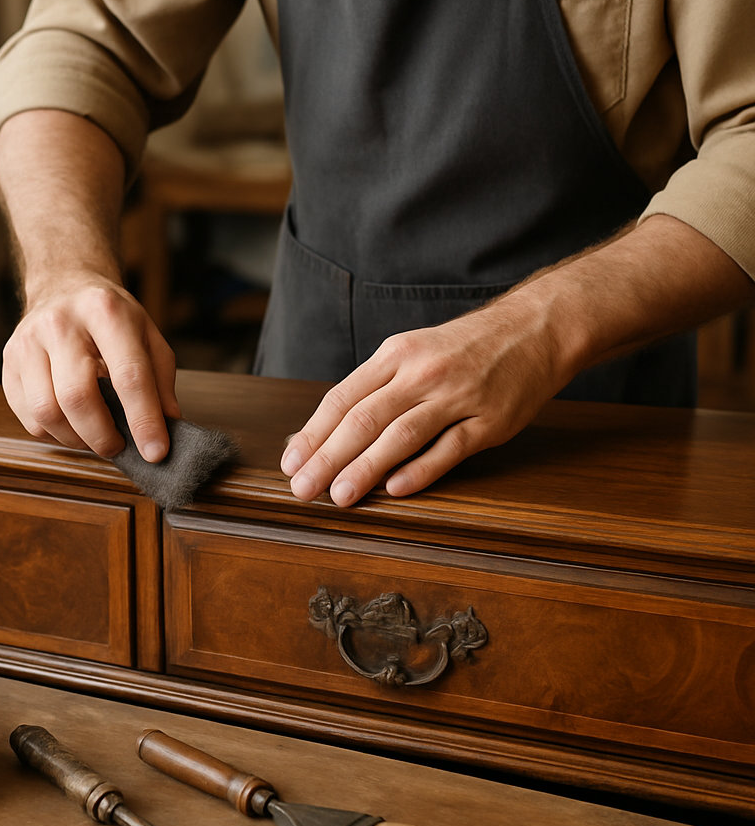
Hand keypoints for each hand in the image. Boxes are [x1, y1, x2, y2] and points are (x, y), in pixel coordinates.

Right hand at [2, 274, 178, 461]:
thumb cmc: (111, 318)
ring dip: (77, 439)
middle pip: (77, 397)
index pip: (127, 375)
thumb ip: (161, 381)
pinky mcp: (8, 363)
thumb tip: (168, 426)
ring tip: (96, 437)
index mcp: (105, 311)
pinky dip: (55, 433)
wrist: (64, 286)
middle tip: (119, 446)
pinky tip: (72, 424)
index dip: (143, 419)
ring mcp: (27, 342)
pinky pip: (28, 418)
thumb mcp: (148, 336)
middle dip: (103, 436)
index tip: (155, 452)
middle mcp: (60, 323)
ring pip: (47, 412)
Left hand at [280, 301, 567, 504]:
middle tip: (303, 488)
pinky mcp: (489, 421)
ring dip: (366, 468)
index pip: (341, 398)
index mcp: (395, 355)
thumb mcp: (411, 353)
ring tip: (339, 496)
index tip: (290, 463)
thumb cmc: (462, 348)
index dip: (312, 434)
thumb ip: (370, 390)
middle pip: (363, 419)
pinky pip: (449, 449)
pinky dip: (421, 470)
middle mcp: (421, 373)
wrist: (533, 329)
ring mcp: (457, 397)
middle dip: (327, 457)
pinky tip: (395, 489)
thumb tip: (318, 432)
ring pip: (401, 435)